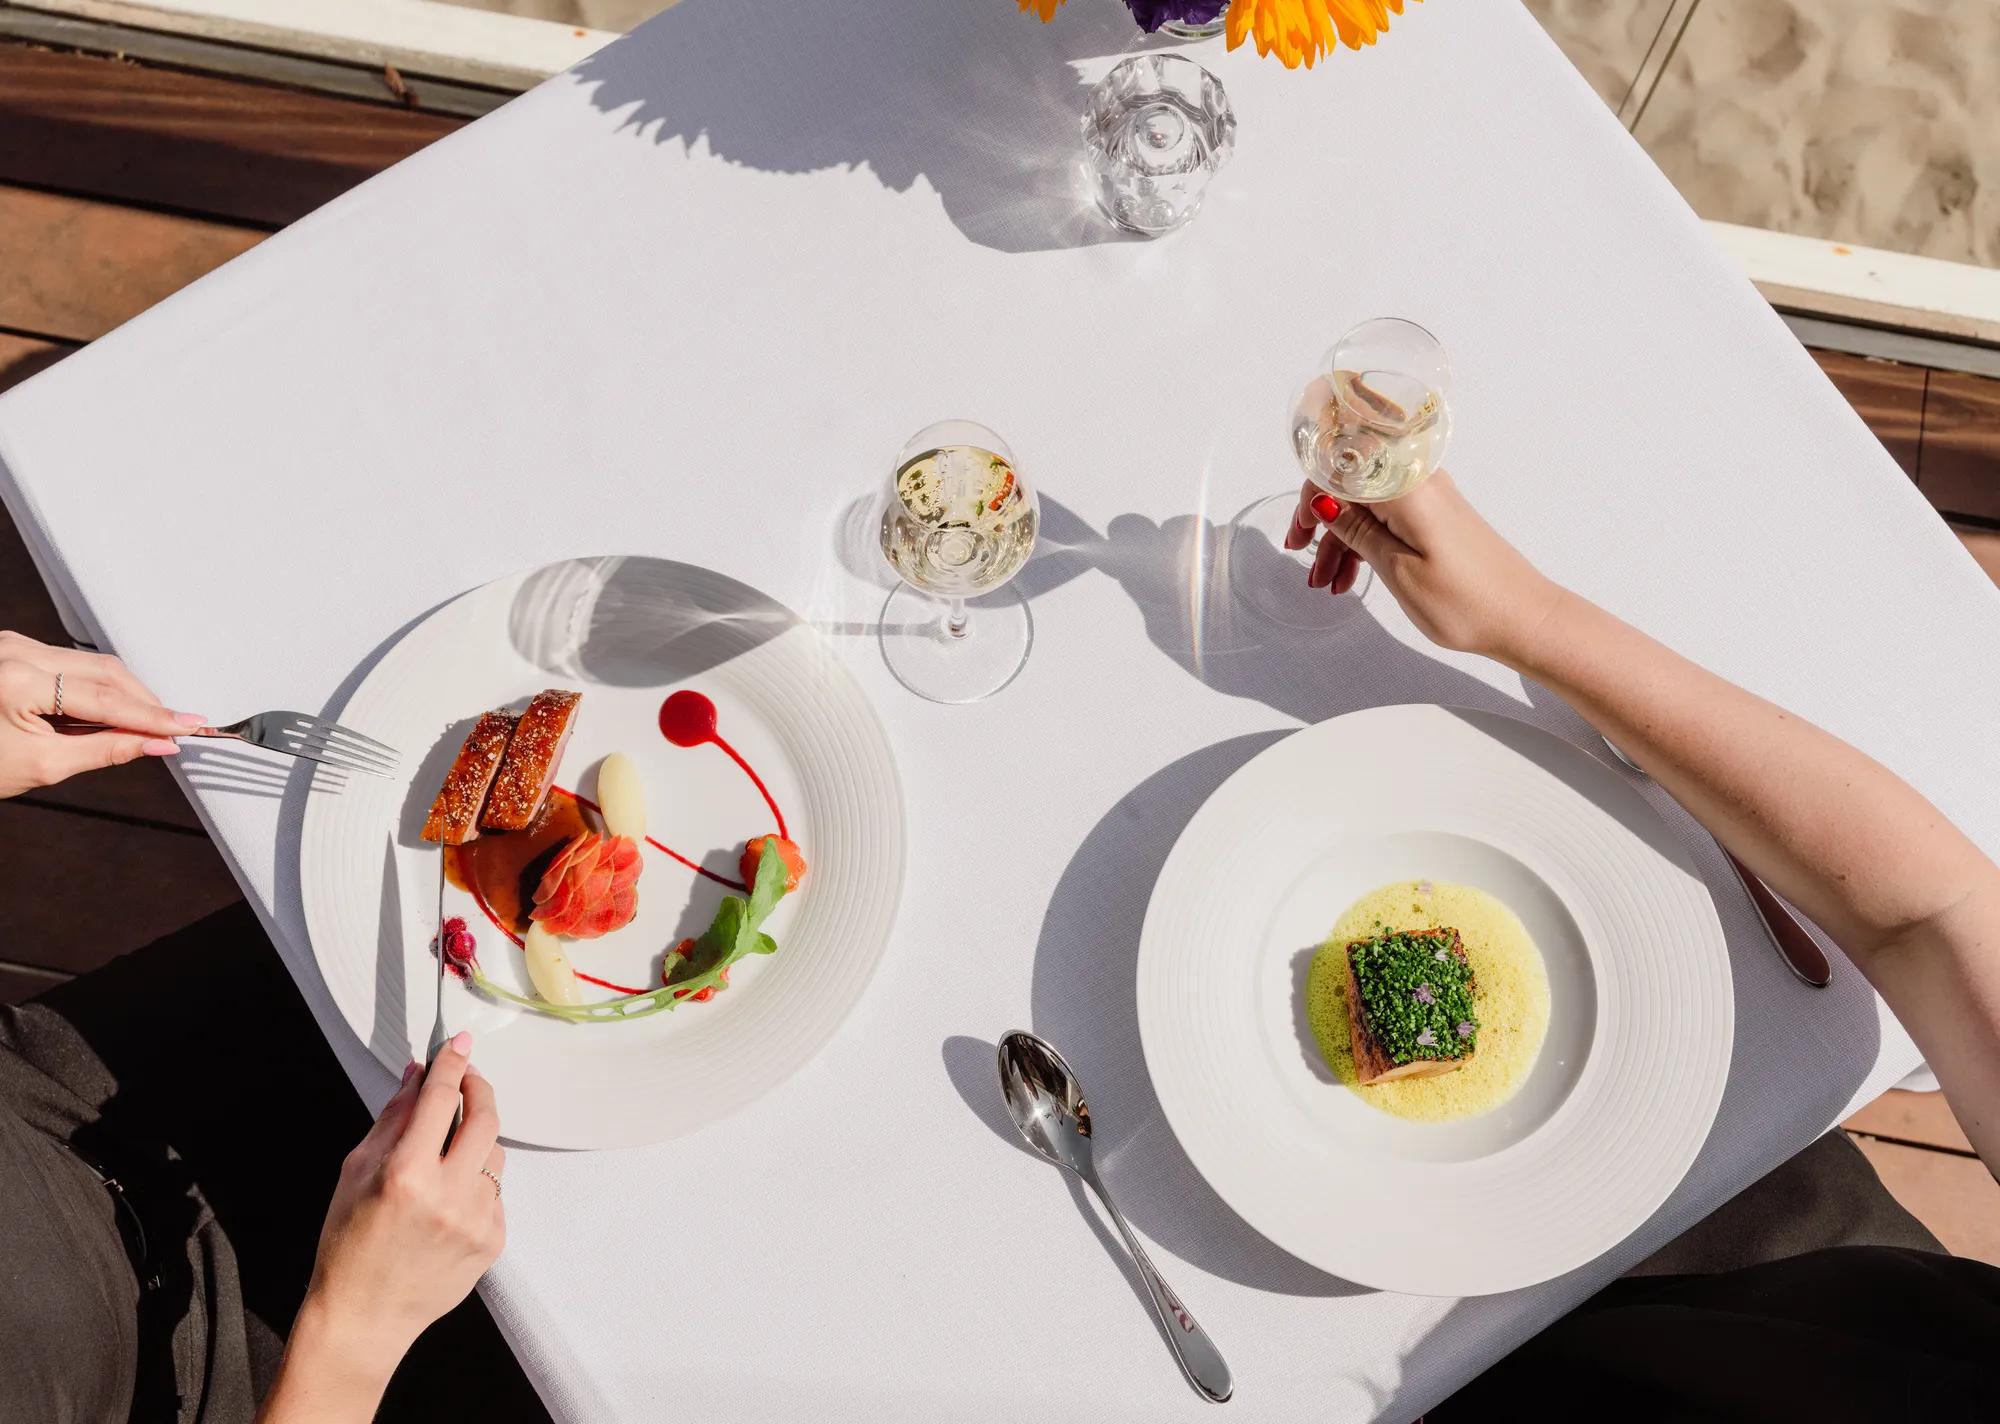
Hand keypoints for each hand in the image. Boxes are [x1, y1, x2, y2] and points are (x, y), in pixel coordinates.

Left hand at [0, 630, 202, 796]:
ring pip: (92, 665)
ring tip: (140, 727)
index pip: (105, 698)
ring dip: (122, 695)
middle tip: (172, 730)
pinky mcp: (13, 649)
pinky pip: (72, 664)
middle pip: (104, 671)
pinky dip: (96, 688)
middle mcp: (15, 652)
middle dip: (143, 702)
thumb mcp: (44, 765)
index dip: (153, 716)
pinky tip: (106, 712)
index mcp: (17, 681)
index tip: (188, 726)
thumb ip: (108, 749)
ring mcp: (13, 645)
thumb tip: (158, 744)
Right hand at [286, 1034, 504, 1401]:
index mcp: (407, 1174)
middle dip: (478, 1089)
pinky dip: (476, 1184)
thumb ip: (394, 1118)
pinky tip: (447, 1200)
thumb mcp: (356, 1172)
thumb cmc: (349, 1243)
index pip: (442, 1100)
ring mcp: (477, 1220)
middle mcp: (448, 1195)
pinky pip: (495, 1193)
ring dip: (476, 1141)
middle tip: (467, 1080)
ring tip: (446, 1152)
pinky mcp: (494, 1241)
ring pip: (495, 1156)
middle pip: (486, 1119)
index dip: (453, 1064)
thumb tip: (419, 1073)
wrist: (364, 1316)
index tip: (460, 1043)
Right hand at [1283, 471, 1562, 659]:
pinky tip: (1352, 576)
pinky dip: (1367, 544)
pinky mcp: (1438, 519)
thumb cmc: (1466, 600)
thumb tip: (1323, 499)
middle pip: (1354, 485)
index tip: (1299, 535)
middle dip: (1322, 519)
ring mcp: (1431, 501)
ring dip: (1342, 540)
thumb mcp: (1397, 569)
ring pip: (1369, 507)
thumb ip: (1357, 530)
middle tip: (1301, 560)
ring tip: (1326, 584)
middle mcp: (1419, 482)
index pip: (1343, 467)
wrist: (1525, 618)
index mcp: (1408, 487)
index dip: (1311, 496)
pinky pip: (1390, 520)